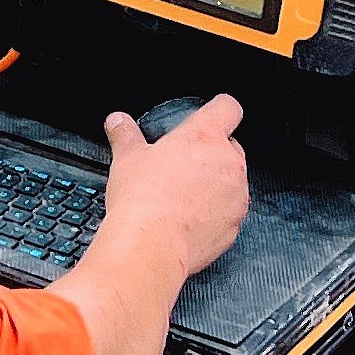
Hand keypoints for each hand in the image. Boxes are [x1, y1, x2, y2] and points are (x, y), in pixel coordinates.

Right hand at [99, 95, 246, 278]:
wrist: (151, 246)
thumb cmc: (143, 200)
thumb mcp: (127, 158)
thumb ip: (126, 134)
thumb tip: (118, 122)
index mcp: (205, 137)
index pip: (228, 108)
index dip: (219, 109)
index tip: (210, 116)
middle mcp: (229, 164)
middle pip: (231, 147)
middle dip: (212, 154)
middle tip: (184, 165)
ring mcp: (237, 197)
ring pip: (233, 182)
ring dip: (216, 185)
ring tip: (184, 196)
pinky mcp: (234, 226)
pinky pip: (229, 212)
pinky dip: (215, 214)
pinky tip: (189, 219)